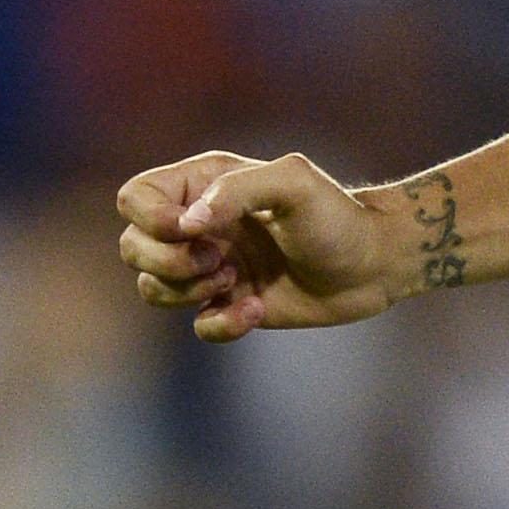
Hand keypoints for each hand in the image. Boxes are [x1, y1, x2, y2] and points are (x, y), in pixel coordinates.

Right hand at [116, 151, 402, 342]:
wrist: (375, 262)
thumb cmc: (337, 215)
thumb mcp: (295, 183)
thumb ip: (238, 190)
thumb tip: (186, 226)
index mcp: (205, 185)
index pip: (134, 197)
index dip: (149, 218)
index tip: (190, 228)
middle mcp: (201, 225)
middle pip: (133, 248)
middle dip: (167, 262)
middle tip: (219, 260)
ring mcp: (213, 267)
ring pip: (154, 289)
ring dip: (189, 292)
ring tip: (237, 280)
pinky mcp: (231, 304)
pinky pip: (197, 325)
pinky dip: (221, 324)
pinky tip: (256, 309)